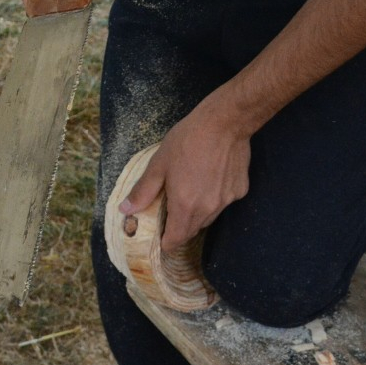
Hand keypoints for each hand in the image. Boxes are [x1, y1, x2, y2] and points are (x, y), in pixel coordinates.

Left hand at [121, 99, 253, 250]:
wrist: (225, 122)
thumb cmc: (187, 140)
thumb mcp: (158, 164)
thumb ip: (143, 191)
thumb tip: (125, 210)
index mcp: (185, 206)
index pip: (176, 239)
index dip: (167, 242)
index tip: (161, 238)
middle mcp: (208, 209)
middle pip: (192, 230)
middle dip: (180, 227)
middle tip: (171, 212)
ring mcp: (226, 201)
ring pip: (209, 218)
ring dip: (197, 214)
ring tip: (190, 193)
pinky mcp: (240, 191)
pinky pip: (223, 203)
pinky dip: (214, 198)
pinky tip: (210, 178)